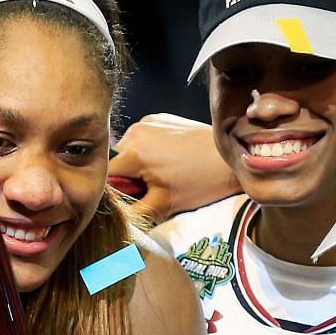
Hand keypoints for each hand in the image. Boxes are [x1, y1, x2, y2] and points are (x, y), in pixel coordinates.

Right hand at [108, 114, 235, 222]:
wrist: (229, 159)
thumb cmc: (201, 183)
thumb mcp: (163, 205)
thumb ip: (132, 213)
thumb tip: (113, 217)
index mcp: (133, 153)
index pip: (106, 176)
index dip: (116, 191)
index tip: (134, 196)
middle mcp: (135, 131)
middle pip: (116, 161)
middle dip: (128, 176)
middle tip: (152, 186)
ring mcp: (147, 121)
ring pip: (128, 149)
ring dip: (138, 162)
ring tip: (163, 171)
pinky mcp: (160, 117)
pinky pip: (143, 137)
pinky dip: (149, 148)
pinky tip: (169, 158)